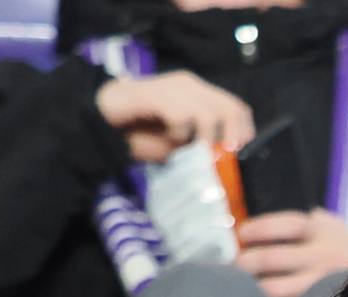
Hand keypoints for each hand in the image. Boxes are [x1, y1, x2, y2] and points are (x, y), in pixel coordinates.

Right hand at [95, 70, 254, 163]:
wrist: (103, 121)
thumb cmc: (143, 134)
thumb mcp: (181, 146)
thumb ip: (204, 147)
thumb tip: (230, 160)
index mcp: (200, 94)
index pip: (237, 107)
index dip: (244, 131)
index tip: (240, 153)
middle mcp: (190, 85)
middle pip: (230, 109)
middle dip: (231, 138)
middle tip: (221, 157)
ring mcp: (173, 87)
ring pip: (209, 113)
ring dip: (203, 138)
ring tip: (188, 147)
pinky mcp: (156, 93)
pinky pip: (181, 115)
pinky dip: (179, 132)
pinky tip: (169, 137)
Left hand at [236, 209, 347, 296]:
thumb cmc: (343, 253)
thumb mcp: (330, 226)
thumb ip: (302, 221)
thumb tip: (260, 229)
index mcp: (323, 231)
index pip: (284, 226)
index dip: (257, 230)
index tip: (244, 235)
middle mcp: (325, 257)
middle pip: (270, 259)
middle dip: (245, 264)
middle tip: (237, 267)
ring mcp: (324, 285)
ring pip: (273, 289)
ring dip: (253, 289)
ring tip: (246, 288)